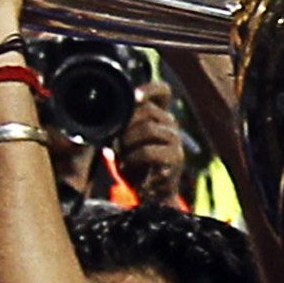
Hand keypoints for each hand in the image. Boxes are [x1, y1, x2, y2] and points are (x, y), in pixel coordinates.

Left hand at [117, 84, 187, 205]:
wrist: (151, 194)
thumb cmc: (136, 164)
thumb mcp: (125, 140)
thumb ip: (122, 124)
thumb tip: (107, 113)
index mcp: (159, 116)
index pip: (162, 92)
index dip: (149, 89)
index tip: (134, 96)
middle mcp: (170, 125)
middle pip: (148, 110)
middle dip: (126, 125)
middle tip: (116, 143)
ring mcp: (175, 140)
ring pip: (148, 128)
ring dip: (128, 142)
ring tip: (122, 156)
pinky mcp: (175, 158)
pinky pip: (148, 151)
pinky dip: (133, 159)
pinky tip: (129, 167)